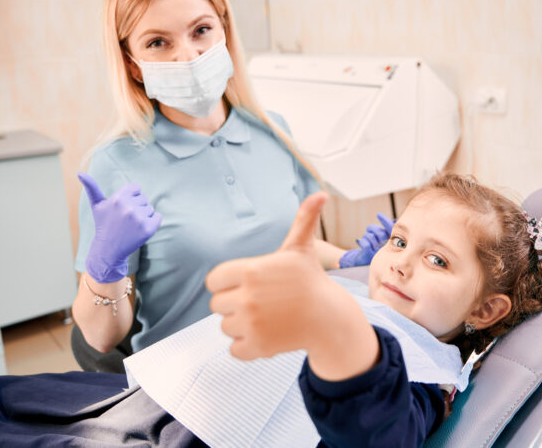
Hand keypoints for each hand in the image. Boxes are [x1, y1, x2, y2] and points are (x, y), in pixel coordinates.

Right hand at [79, 172, 161, 282]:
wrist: (108, 249)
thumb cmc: (103, 224)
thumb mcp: (97, 205)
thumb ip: (91, 187)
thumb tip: (79, 173)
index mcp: (118, 198)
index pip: (136, 187)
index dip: (131, 196)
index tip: (123, 207)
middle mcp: (129, 208)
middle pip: (144, 198)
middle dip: (136, 207)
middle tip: (125, 219)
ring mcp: (139, 219)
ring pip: (150, 208)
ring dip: (144, 215)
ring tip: (131, 225)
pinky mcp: (148, 229)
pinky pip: (158, 217)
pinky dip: (153, 222)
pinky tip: (140, 229)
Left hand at [208, 192, 380, 378]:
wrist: (328, 317)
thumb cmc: (309, 280)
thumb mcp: (301, 249)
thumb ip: (303, 220)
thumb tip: (321, 193)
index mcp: (251, 270)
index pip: (214, 281)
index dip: (229, 283)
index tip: (250, 283)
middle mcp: (247, 297)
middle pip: (217, 304)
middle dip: (235, 304)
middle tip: (262, 302)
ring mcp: (251, 323)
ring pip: (225, 326)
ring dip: (242, 325)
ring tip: (267, 317)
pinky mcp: (257, 346)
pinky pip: (234, 348)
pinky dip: (248, 345)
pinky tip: (267, 334)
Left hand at [339, 212, 395, 267]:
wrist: (360, 262)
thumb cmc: (372, 249)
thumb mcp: (381, 240)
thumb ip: (387, 232)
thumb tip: (394, 220)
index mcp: (390, 245)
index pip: (390, 231)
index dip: (385, 222)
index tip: (378, 215)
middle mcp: (385, 250)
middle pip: (380, 233)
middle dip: (373, 228)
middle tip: (368, 229)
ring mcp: (377, 254)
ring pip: (372, 237)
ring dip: (366, 235)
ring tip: (365, 238)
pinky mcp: (368, 256)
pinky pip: (366, 244)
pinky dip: (361, 241)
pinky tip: (358, 241)